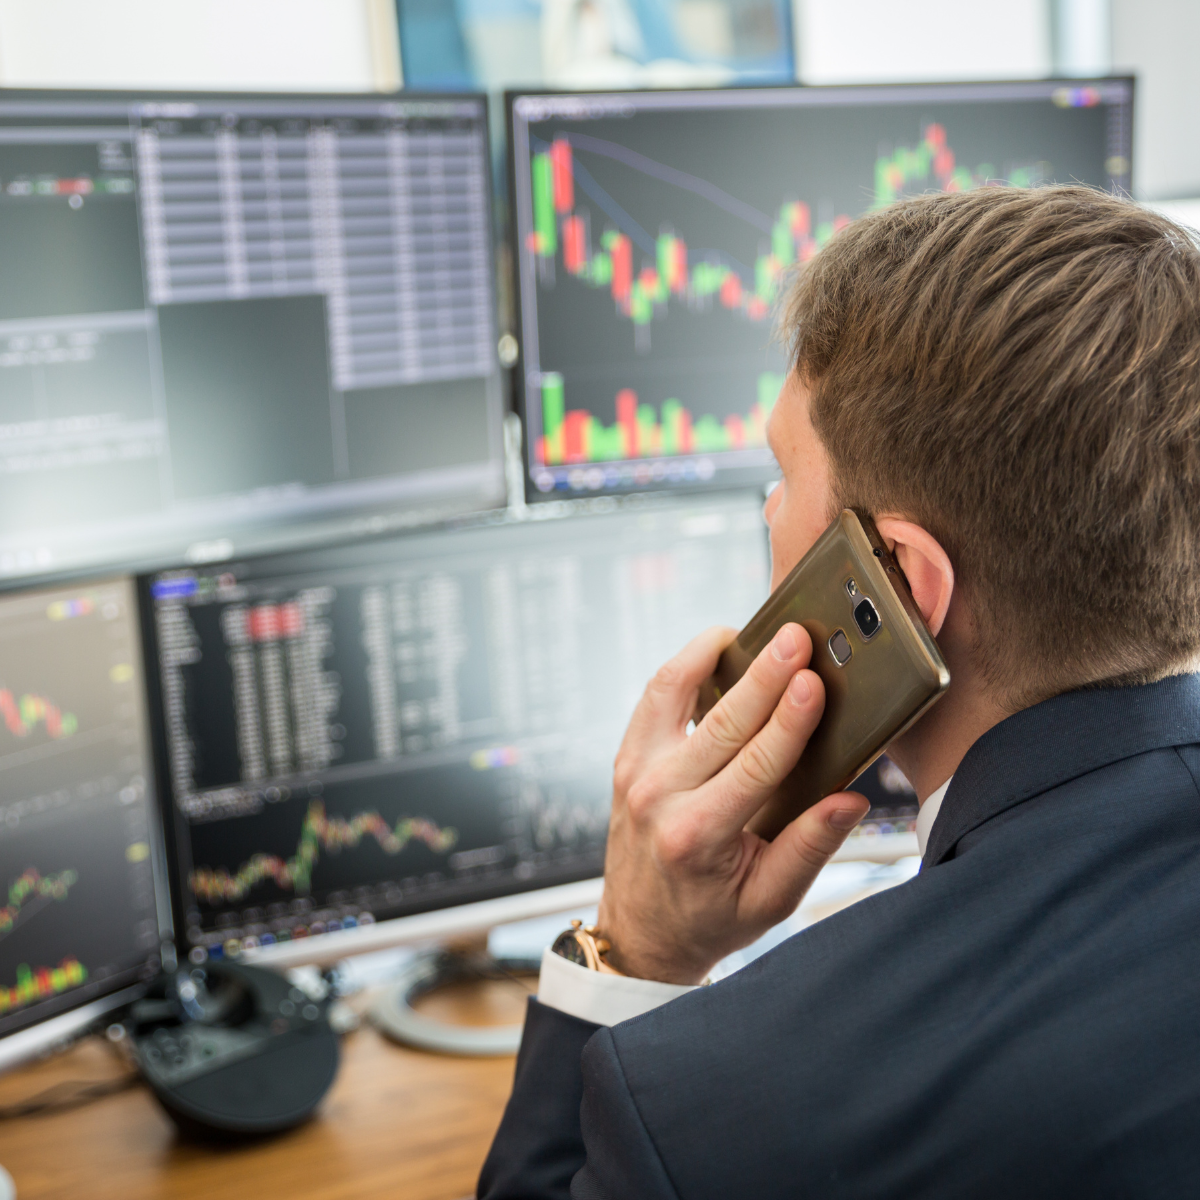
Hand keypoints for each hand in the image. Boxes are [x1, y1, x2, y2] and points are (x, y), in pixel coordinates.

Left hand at [597, 623, 869, 984]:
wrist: (641, 934)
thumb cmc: (710, 919)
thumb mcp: (770, 901)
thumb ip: (810, 848)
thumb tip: (851, 799)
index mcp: (697, 836)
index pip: (752, 766)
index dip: (787, 721)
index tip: (813, 682)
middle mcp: (657, 798)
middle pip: (719, 722)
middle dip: (763, 675)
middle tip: (795, 637)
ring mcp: (634, 774)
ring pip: (670, 694)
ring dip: (711, 656)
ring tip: (751, 632)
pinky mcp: (626, 759)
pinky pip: (653, 699)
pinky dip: (682, 668)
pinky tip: (715, 652)